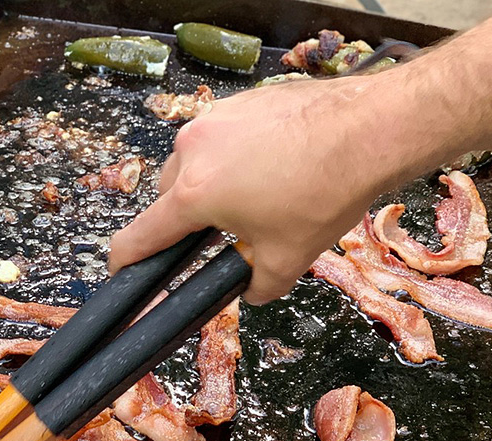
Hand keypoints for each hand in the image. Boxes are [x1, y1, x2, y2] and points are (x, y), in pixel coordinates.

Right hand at [109, 75, 454, 303]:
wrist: (367, 130)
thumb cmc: (323, 195)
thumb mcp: (288, 260)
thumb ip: (254, 286)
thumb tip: (247, 289)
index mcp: (194, 195)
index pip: (141, 235)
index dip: (127, 261)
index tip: (123, 271)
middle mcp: (193, 150)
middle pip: (168, 197)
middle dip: (188, 219)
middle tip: (226, 233)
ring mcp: (215, 118)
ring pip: (193, 163)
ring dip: (210, 184)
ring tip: (257, 196)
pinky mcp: (239, 100)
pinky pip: (220, 136)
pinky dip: (234, 155)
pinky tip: (274, 165)